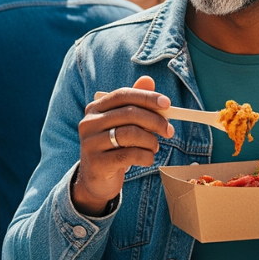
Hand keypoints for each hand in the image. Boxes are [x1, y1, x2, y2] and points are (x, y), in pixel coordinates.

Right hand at [71, 76, 173, 215]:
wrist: (95, 179)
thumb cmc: (113, 147)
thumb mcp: (122, 124)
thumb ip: (134, 103)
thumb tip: (148, 80)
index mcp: (95, 108)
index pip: (123, 95)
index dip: (147, 97)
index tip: (167, 104)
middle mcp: (89, 123)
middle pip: (129, 113)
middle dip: (155, 121)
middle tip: (169, 130)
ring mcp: (90, 143)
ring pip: (130, 134)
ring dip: (151, 141)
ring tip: (155, 147)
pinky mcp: (97, 163)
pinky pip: (129, 155)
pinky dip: (146, 156)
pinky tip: (147, 159)